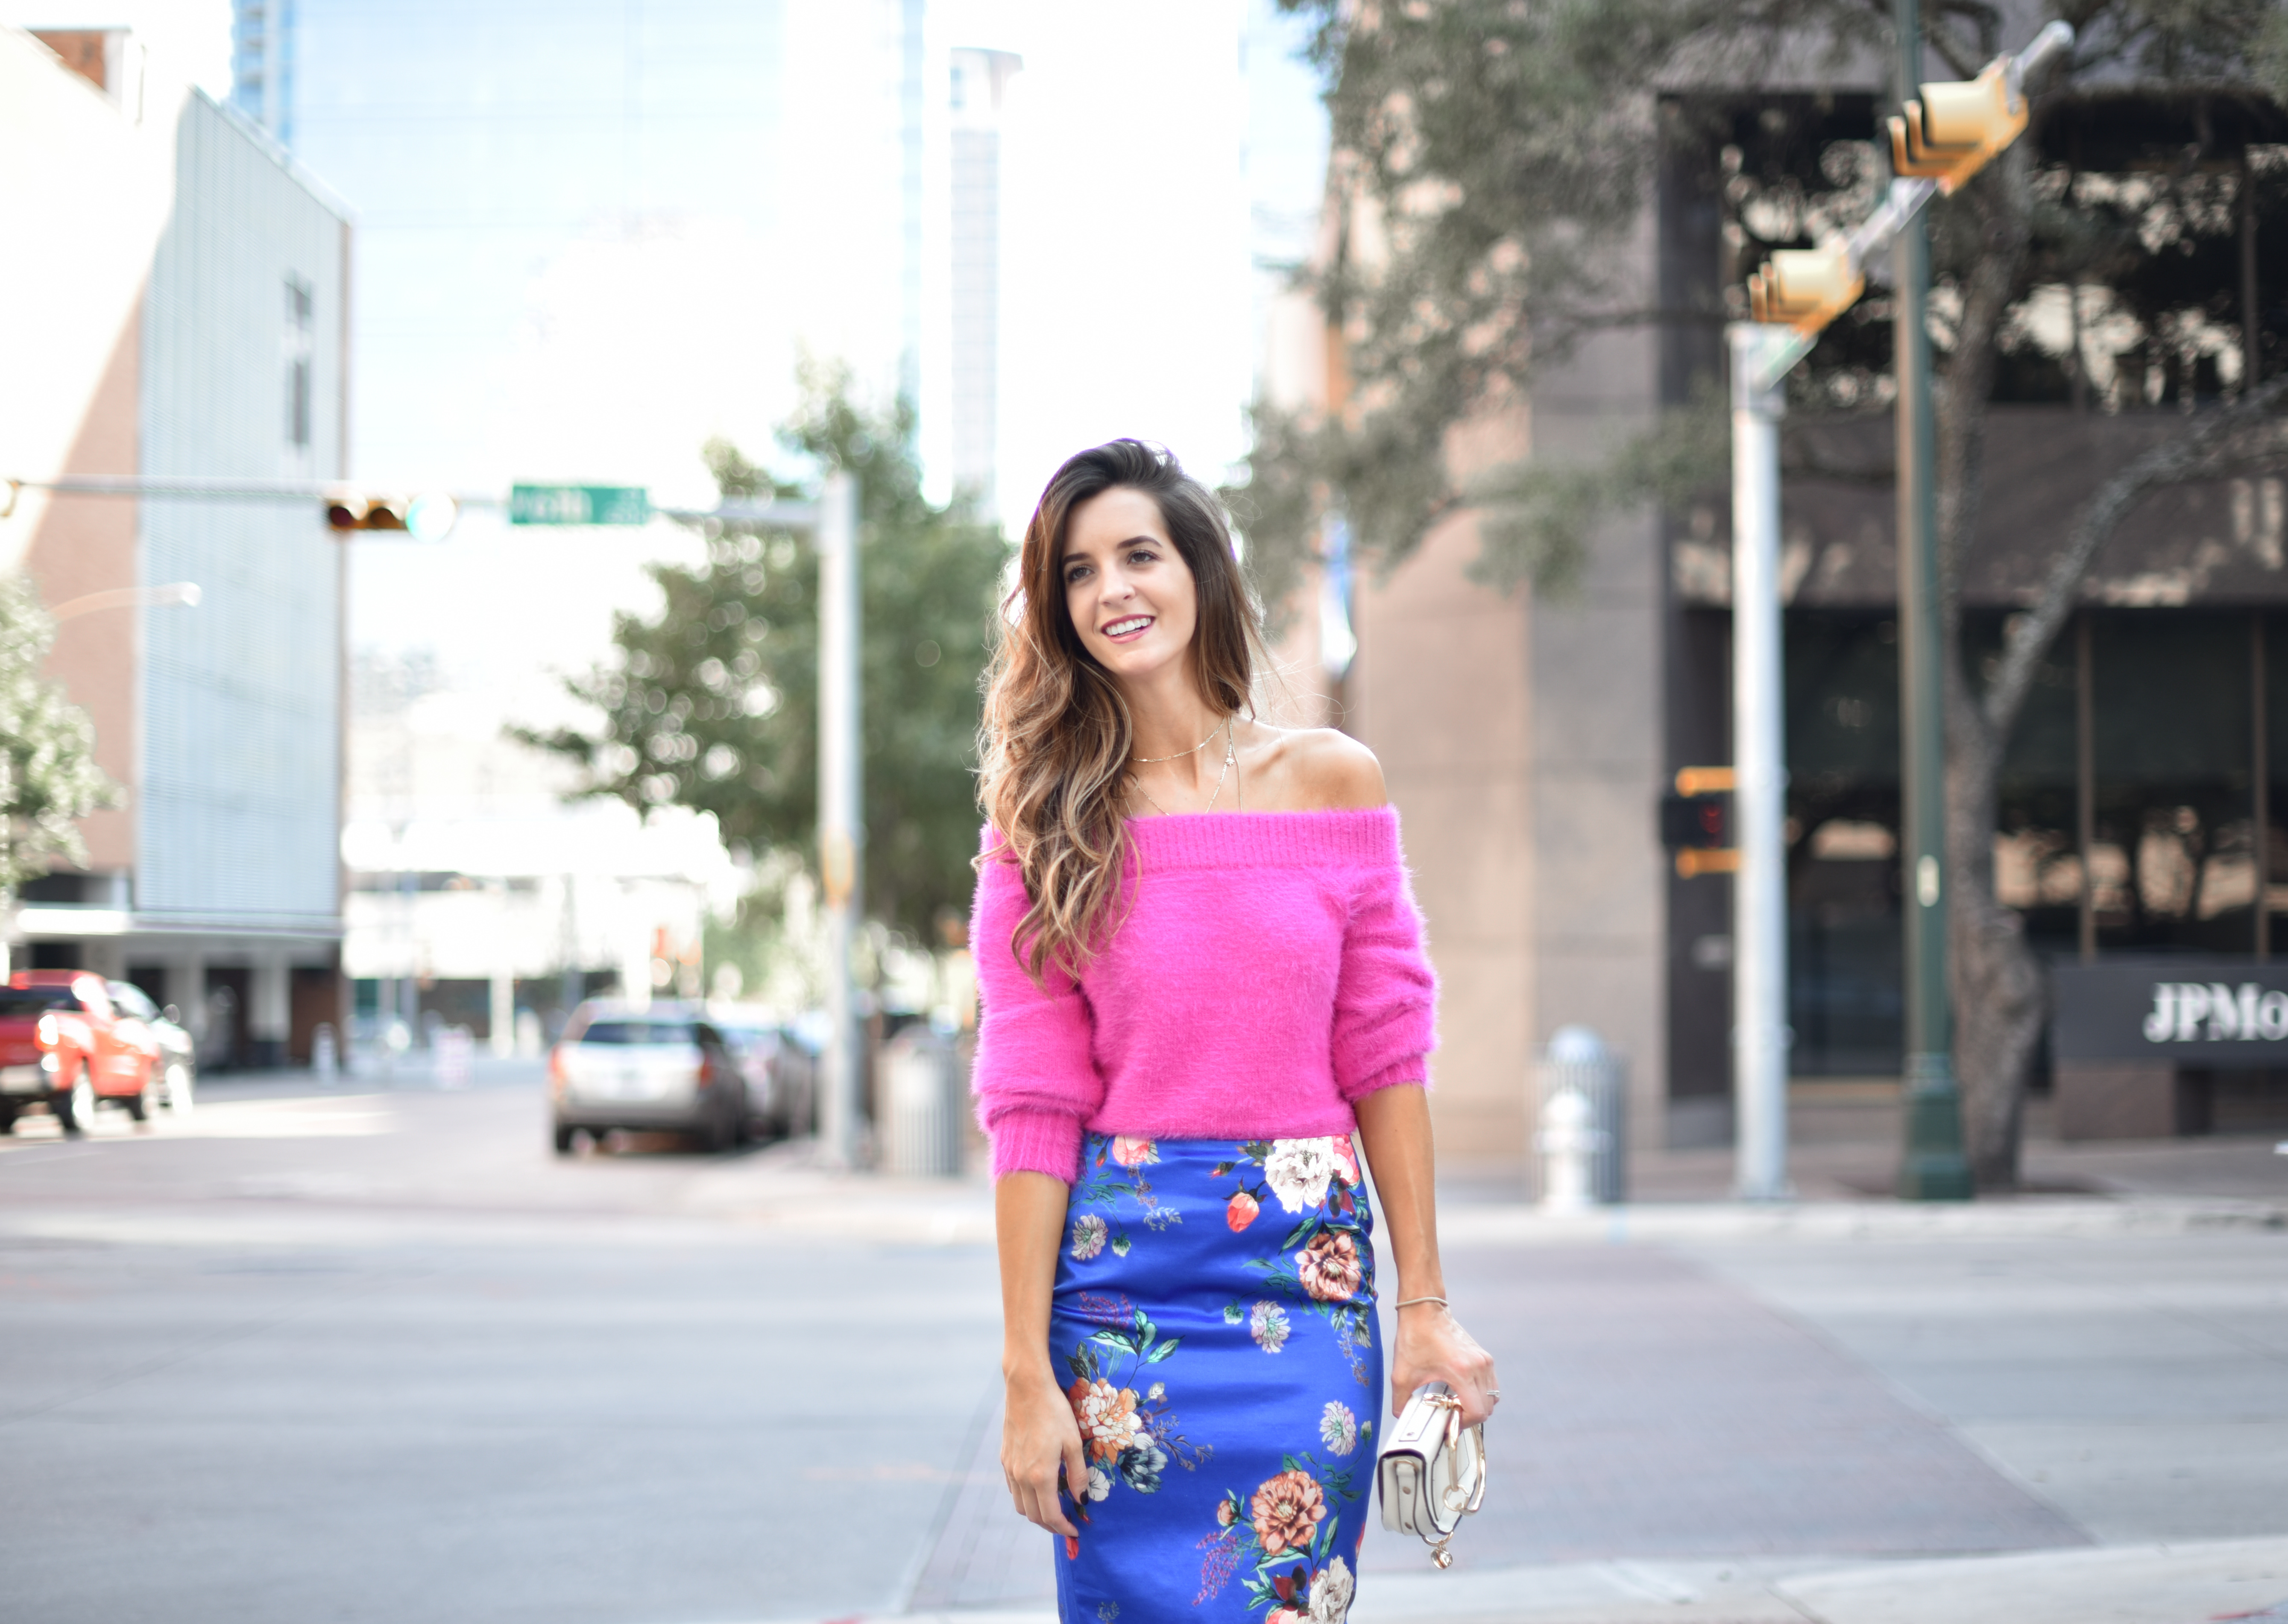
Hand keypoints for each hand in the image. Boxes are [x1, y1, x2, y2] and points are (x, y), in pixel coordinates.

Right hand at [1002, 1371, 1087, 1535]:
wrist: (1027, 1388)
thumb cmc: (1055, 1412)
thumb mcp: (1073, 1442)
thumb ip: (1077, 1474)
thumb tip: (1080, 1499)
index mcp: (1041, 1475)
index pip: (1050, 1515)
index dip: (1063, 1528)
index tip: (1075, 1531)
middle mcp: (1021, 1477)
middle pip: (1033, 1516)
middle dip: (1051, 1525)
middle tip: (1067, 1523)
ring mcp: (1010, 1468)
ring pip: (1020, 1505)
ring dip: (1037, 1513)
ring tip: (1054, 1509)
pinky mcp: (1004, 1459)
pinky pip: (1013, 1489)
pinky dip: (1025, 1498)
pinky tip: (1038, 1489)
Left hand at [1390, 1302, 1497, 1427]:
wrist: (1424, 1310)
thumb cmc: (1414, 1337)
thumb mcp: (1401, 1373)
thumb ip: (1401, 1401)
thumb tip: (1402, 1418)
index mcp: (1461, 1371)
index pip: (1477, 1411)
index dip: (1463, 1424)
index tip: (1448, 1423)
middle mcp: (1478, 1366)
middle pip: (1487, 1408)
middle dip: (1469, 1417)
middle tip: (1450, 1415)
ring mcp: (1484, 1360)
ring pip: (1492, 1397)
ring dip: (1477, 1406)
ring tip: (1455, 1404)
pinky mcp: (1484, 1356)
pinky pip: (1490, 1385)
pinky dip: (1480, 1394)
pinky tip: (1461, 1391)